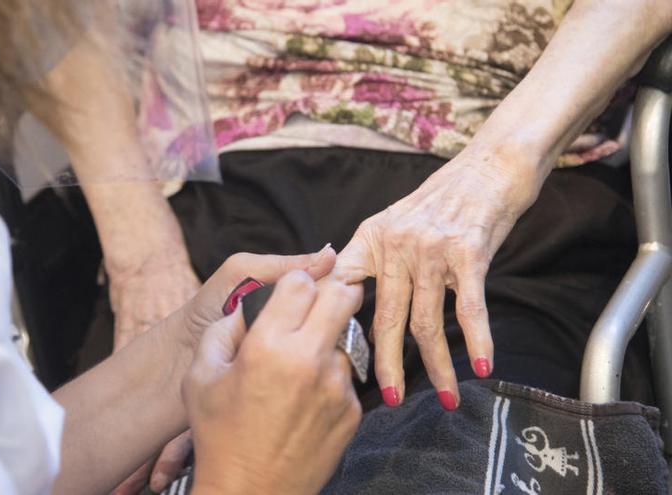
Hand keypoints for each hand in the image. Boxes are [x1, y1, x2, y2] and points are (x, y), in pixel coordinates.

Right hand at [111, 247, 336, 493]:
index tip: (287, 296)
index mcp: (269, 345)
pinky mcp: (352, 411)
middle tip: (315, 307)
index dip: (294, 283)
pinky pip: (347, 377)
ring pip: (347, 337)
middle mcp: (309, 359)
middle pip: (344, 295)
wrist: (249, 494)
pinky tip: (305, 400)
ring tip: (299, 369)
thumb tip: (247, 308)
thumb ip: (223, 330)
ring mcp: (337, 386)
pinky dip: (330, 378)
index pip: (302, 281)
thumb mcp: (200, 376)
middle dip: (331, 293)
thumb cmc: (219, 436)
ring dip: (328, 341)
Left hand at [335, 151, 543, 409]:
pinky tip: (480, 367)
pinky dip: (477, 341)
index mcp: (370, 240)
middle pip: (384, 318)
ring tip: (446, 397)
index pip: (342, 290)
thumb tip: (359, 309)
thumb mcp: (395, 223)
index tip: (336, 365)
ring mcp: (430, 249)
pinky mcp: (468, 252)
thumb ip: (375, 261)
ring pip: (427, 322)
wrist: (489, 165)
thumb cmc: (444, 200)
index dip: (335, 327)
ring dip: (438, 366)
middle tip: (389, 399)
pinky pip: (469, 307)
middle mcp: (395, 245)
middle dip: (386, 365)